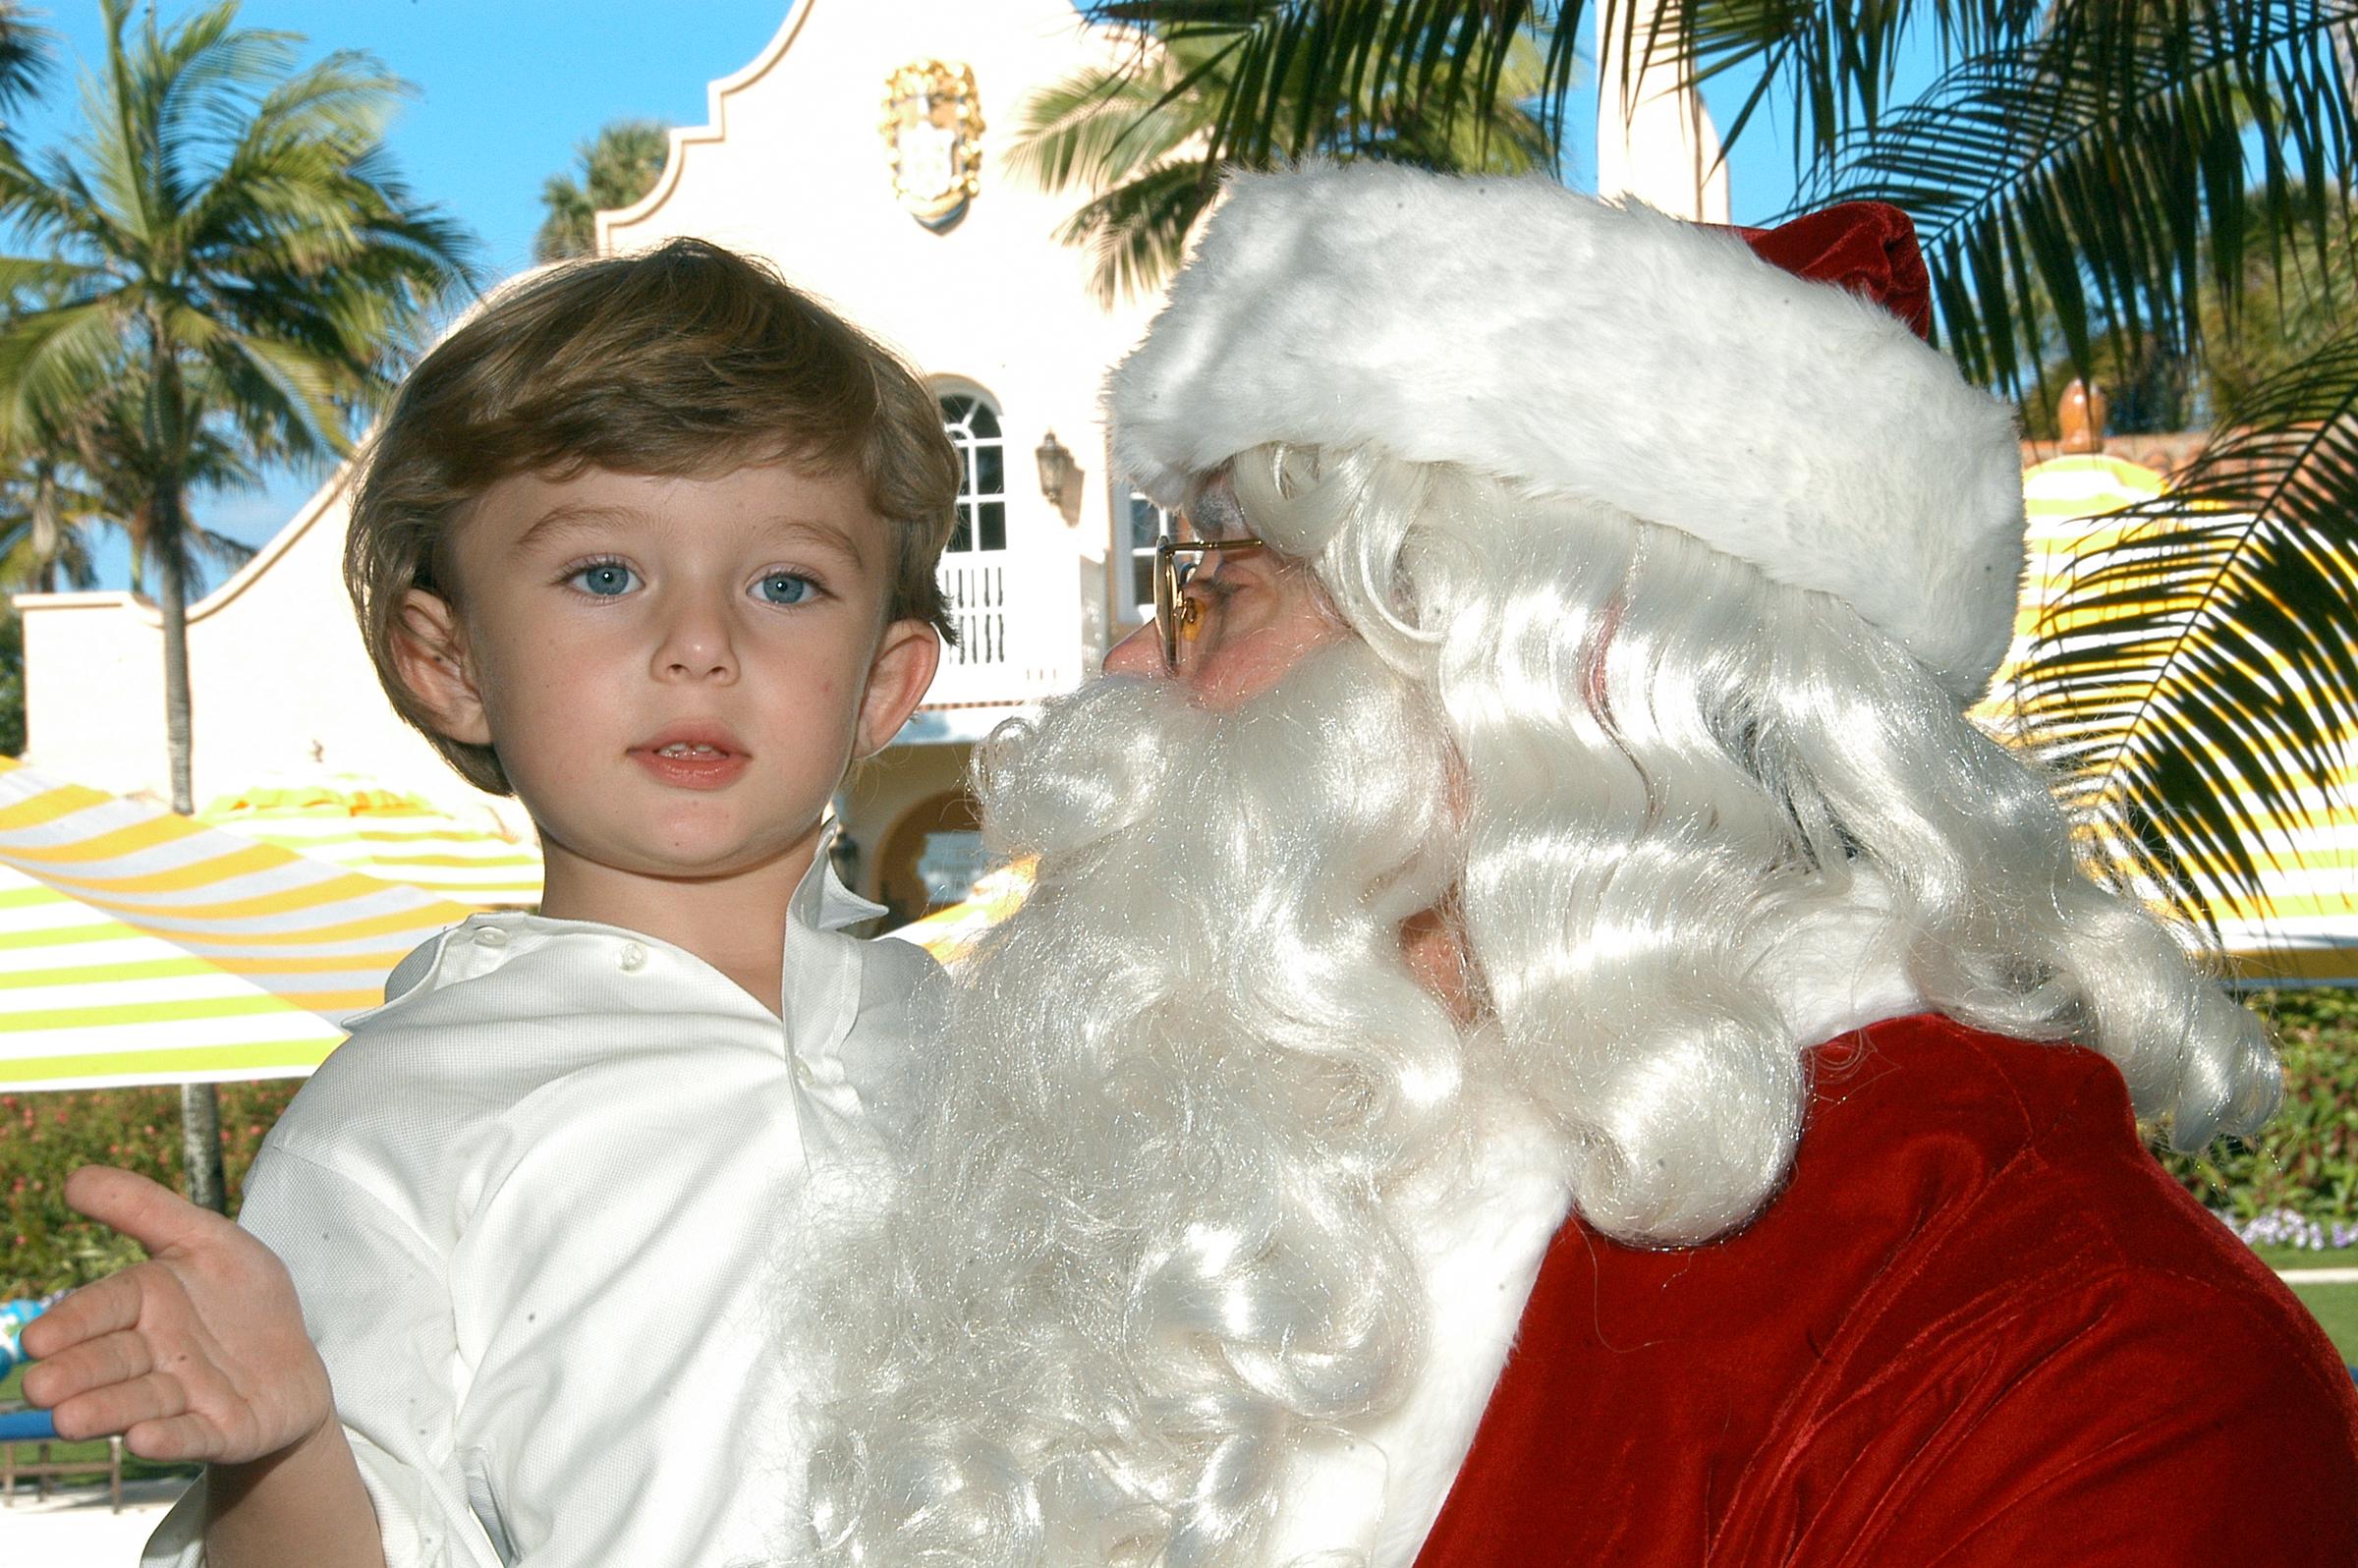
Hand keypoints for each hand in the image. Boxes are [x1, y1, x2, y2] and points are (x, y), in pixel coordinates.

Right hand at [19, 1165, 332, 1464]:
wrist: (292, 1367)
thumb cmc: (240, 1300)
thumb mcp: (207, 1241)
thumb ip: (144, 1209)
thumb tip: (73, 1178)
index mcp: (145, 1304)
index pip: (103, 1308)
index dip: (73, 1322)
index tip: (38, 1338)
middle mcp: (154, 1355)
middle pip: (111, 1361)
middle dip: (77, 1373)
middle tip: (41, 1386)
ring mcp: (185, 1398)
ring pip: (140, 1403)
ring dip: (107, 1411)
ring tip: (69, 1420)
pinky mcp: (221, 1431)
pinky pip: (194, 1434)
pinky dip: (171, 1438)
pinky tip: (145, 1439)